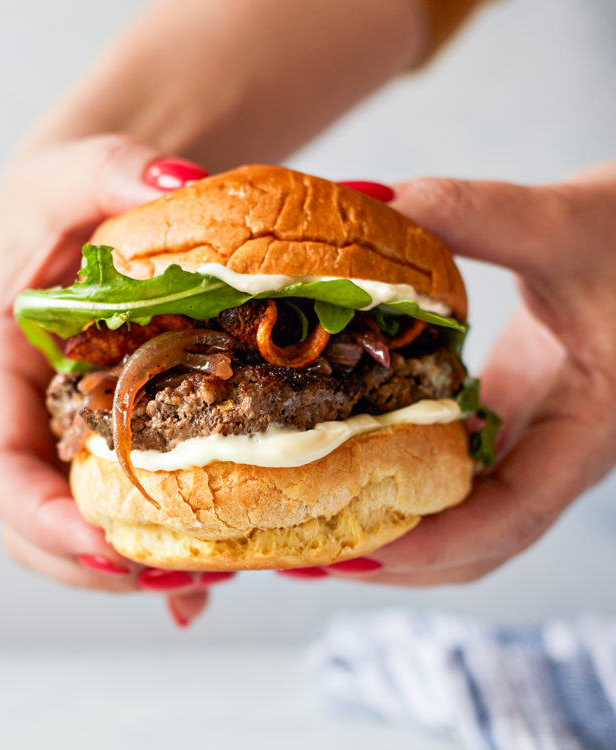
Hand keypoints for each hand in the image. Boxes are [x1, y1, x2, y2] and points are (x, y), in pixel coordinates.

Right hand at [0, 135, 229, 625]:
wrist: (100, 205)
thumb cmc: (73, 192)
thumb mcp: (81, 169)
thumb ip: (113, 170)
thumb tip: (182, 186)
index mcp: (2, 366)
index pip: (2, 464)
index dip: (43, 518)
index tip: (106, 546)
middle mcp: (35, 411)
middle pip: (38, 519)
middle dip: (96, 561)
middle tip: (177, 575)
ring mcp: (77, 428)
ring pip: (85, 524)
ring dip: (137, 565)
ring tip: (209, 575)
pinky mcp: (121, 432)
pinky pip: (131, 504)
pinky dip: (163, 551)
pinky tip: (207, 583)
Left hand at [279, 164, 615, 585]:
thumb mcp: (566, 221)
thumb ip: (472, 212)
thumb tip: (365, 200)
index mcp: (587, 428)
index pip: (513, 517)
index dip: (434, 547)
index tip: (351, 554)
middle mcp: (558, 448)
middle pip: (478, 543)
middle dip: (396, 559)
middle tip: (308, 554)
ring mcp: (535, 437)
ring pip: (468, 517)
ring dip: (397, 532)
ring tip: (315, 523)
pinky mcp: (514, 415)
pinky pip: (462, 473)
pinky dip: (410, 484)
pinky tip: (355, 463)